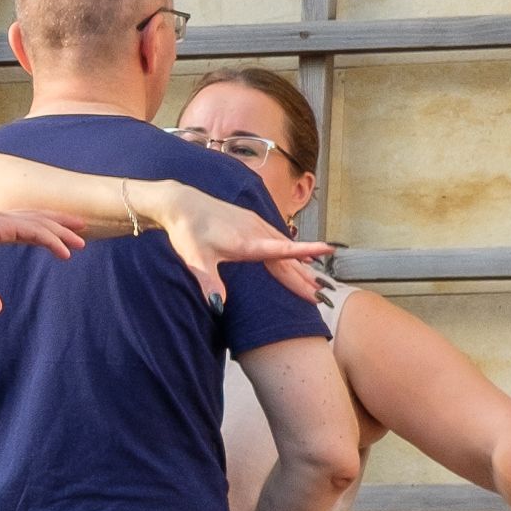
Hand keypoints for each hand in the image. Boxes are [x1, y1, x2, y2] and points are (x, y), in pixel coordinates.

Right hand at [0, 207, 81, 314]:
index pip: (23, 228)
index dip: (42, 232)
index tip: (59, 238)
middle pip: (36, 220)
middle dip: (59, 224)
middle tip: (80, 228)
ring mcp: (0, 222)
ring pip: (40, 224)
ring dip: (62, 232)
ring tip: (82, 240)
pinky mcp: (0, 226)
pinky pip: (34, 232)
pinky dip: (52, 240)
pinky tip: (66, 251)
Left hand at [134, 181, 332, 310]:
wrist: (182, 204)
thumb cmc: (188, 232)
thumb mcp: (195, 259)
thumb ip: (208, 282)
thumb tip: (218, 306)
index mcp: (247, 243)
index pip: (282, 249)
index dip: (305, 251)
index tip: (328, 250)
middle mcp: (256, 232)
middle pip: (286, 258)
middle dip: (303, 278)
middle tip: (320, 296)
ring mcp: (256, 225)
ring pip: (284, 249)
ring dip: (300, 267)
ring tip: (315, 283)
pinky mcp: (252, 222)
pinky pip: (278, 240)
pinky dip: (291, 252)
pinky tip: (299, 260)